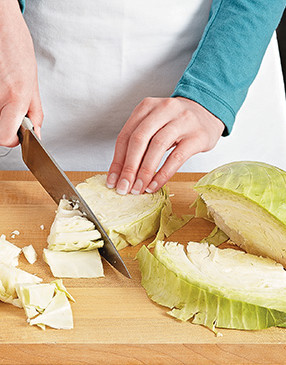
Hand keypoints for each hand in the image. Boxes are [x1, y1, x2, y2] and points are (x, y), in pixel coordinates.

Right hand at [0, 0, 42, 146]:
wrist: (0, 27)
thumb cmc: (16, 49)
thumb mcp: (33, 84)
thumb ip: (35, 113)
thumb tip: (35, 134)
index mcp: (16, 97)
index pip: (5, 138)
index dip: (12, 138)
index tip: (16, 132)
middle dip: (5, 124)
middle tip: (9, 108)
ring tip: (3, 92)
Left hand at [107, 96, 223, 193]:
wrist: (208, 111)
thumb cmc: (176, 122)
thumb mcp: (154, 124)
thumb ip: (139, 142)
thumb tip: (122, 173)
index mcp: (147, 106)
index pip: (125, 136)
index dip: (117, 161)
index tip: (112, 180)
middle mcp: (163, 109)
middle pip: (139, 140)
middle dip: (128, 167)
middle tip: (123, 187)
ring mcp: (182, 121)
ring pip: (157, 147)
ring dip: (145, 172)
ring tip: (138, 189)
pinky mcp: (197, 135)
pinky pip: (177, 157)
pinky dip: (163, 173)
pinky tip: (155, 185)